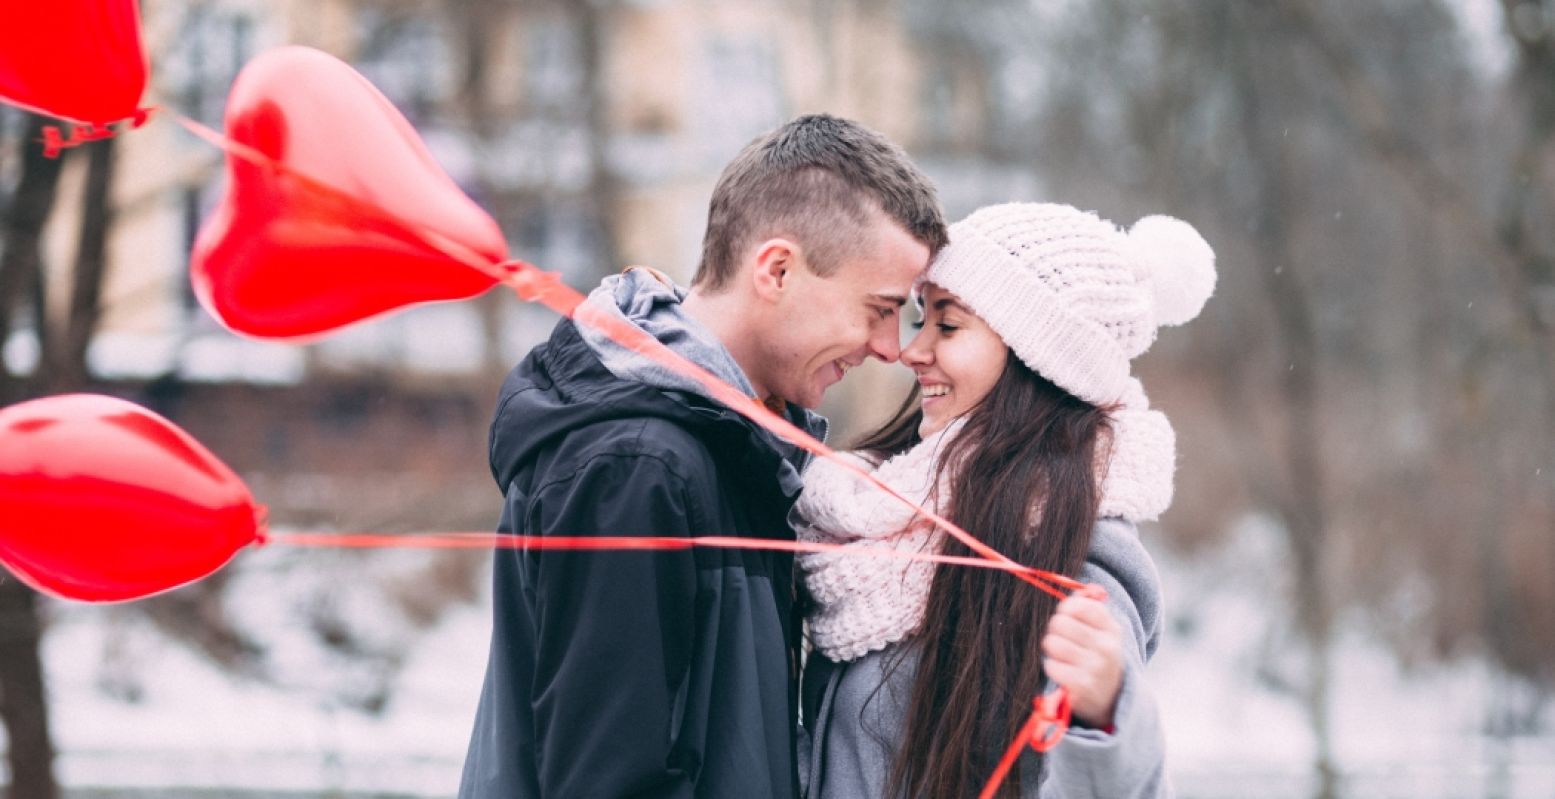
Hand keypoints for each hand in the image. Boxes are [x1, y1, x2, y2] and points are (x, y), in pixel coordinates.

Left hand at [1041, 589, 1123, 729]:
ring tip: (1062, 655)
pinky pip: (1051, 665)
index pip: (1078, 605)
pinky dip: (1053, 668)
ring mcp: (1094, 668)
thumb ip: (1090, 607)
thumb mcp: (1105, 632)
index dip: (1066, 609)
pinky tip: (1064, 672)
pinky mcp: (1080, 686)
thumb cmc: (1101, 658)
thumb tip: (1075, 589)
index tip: (1068, 618)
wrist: (1113, 699)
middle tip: (1061, 638)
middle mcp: (1106, 647)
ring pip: (1052, 643)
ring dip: (1052, 648)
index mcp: (1112, 630)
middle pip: (1060, 622)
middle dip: (1055, 629)